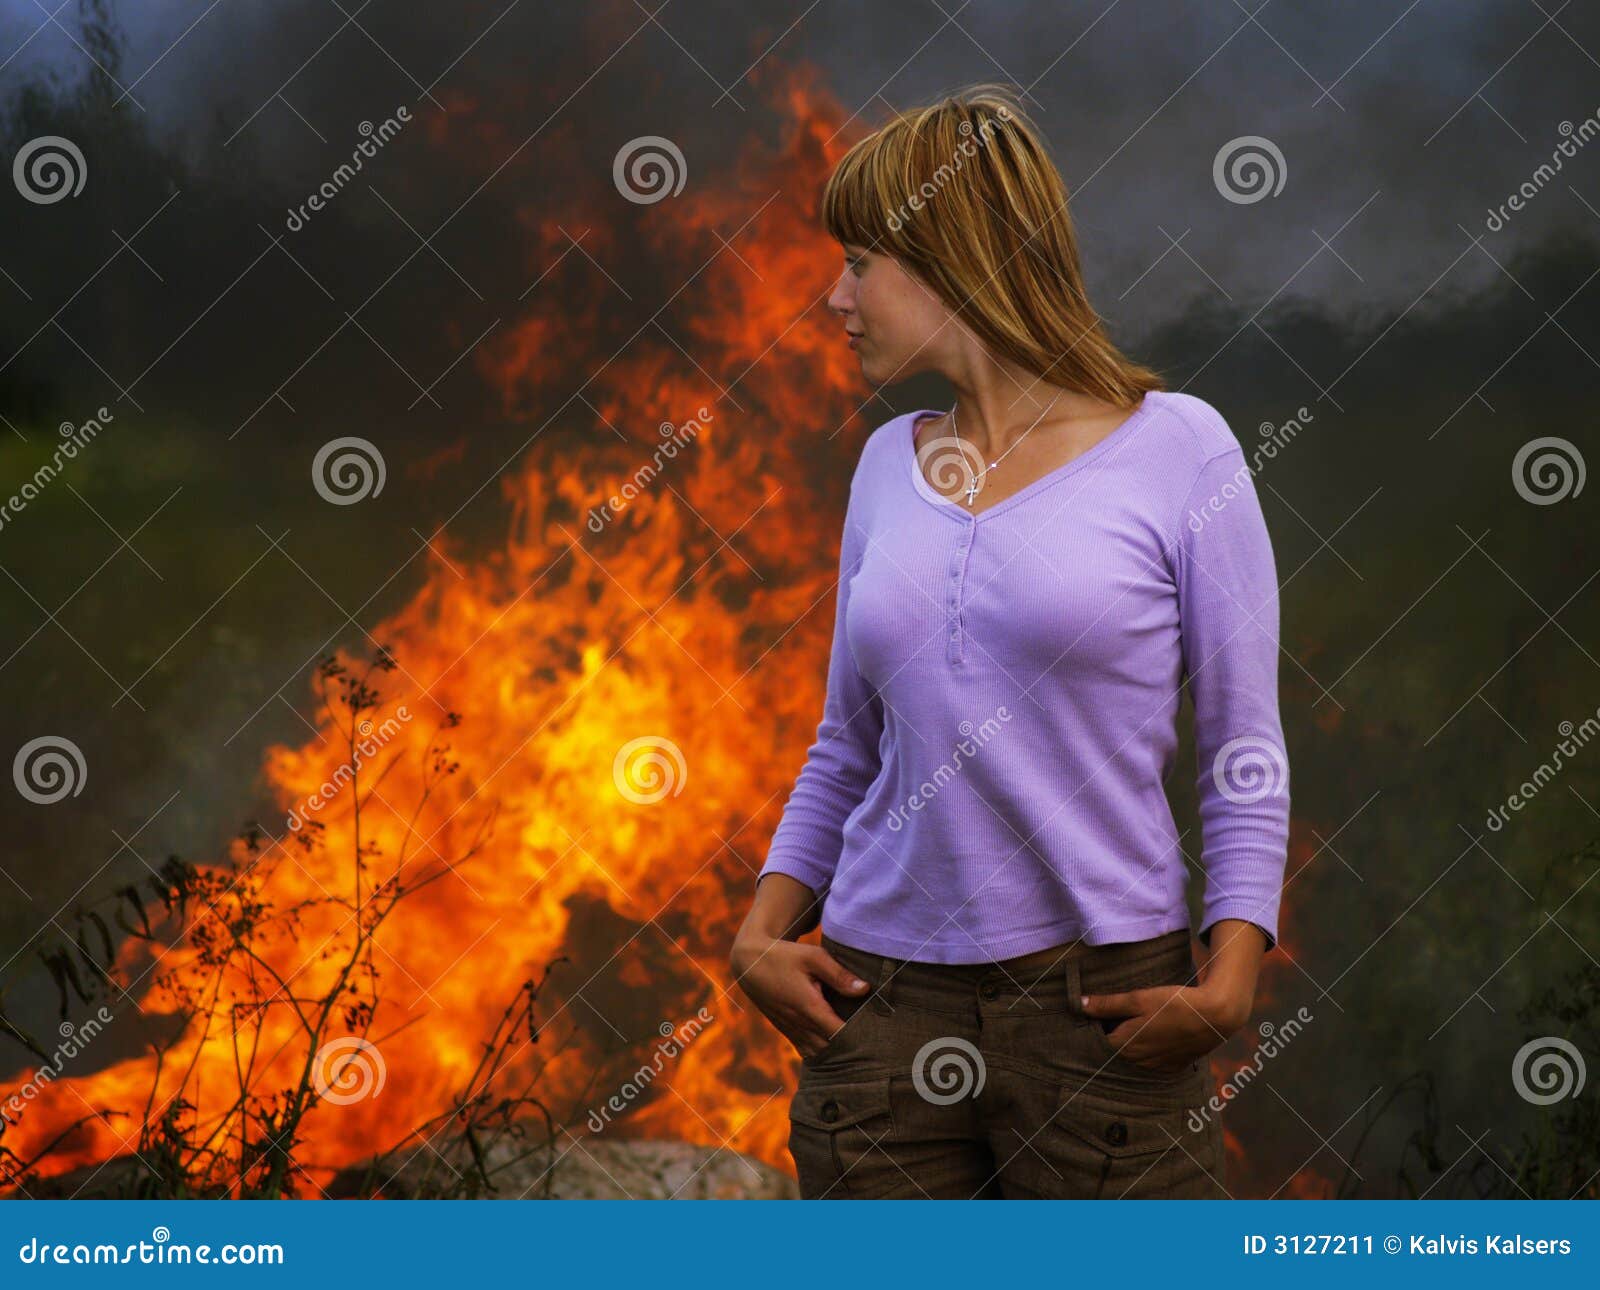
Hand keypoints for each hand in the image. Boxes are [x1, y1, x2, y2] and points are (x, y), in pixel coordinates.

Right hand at [730, 933, 871, 1058]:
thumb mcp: (813, 957)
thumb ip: (839, 975)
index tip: (873, 1032)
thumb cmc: (785, 956)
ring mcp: (790, 1028)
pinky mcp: (785, 1029)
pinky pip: (806, 1049)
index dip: (857, 1036)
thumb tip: (865, 990)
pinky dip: (820, 1049)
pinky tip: (834, 1044)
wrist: (749, 963)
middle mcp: (799, 1022)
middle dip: (848, 1046)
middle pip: (830, 1048)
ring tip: (854, 1042)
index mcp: (809, 1006)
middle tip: (869, 1038)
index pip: (838, 1034)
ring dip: (834, 1049)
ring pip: (818, 1052)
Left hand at [1079, 983, 1250, 1071]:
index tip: (1098, 1015)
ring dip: (1132, 1045)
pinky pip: (1153, 1062)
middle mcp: (1138, 1062)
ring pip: (1134, 1058)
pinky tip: (1156, 1036)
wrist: (1214, 1016)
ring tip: (1139, 1025)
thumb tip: (1079, 1004)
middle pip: (1116, 1050)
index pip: (1098, 1041)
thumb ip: (1108, 1004)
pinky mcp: (1173, 1067)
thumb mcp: (1138, 998)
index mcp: (1125, 1045)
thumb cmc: (1173, 1004)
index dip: (1096, 1027)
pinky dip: (1150, 1052)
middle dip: (1113, 1036)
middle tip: (1116, 1017)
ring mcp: (1157, 1067)